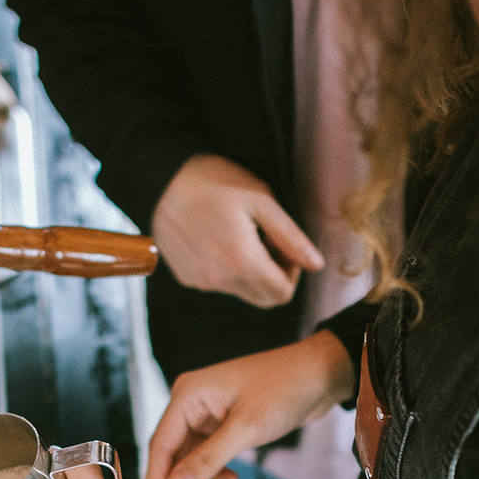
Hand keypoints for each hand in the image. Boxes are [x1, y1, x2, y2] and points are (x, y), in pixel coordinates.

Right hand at [145, 331, 354, 478]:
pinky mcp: (223, 420)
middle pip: (171, 452)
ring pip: (189, 455)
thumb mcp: (246, 429)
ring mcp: (207, 411)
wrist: (319, 374)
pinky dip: (215, 470)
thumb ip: (208, 459)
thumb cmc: (284, 389)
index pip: (161, 444)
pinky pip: (208, 451)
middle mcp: (192, 401)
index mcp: (188, 395)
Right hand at [151, 154, 323, 307]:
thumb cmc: (215, 182)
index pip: (283, 294)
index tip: (284, 248)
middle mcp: (221, 280)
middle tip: (266, 242)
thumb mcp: (261, 201)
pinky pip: (218, 285)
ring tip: (240, 236)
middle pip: (264, 300)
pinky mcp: (187, 278)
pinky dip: (227, 270)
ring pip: (242, 292)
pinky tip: (218, 239)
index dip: (292, 273)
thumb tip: (316, 264)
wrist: (162, 179)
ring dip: (250, 273)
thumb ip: (291, 237)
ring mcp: (202, 282)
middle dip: (274, 276)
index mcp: (244, 261)